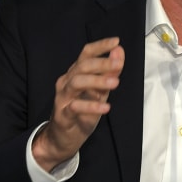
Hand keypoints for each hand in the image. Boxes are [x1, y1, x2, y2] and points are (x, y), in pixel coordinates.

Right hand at [32, 37, 123, 171]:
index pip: (85, 54)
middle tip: (119, 64)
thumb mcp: (99, 93)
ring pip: (77, 82)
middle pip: (82, 66)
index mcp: (75, 73)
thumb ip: (109, 74)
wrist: (61, 138)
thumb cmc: (81, 113)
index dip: (100, 46)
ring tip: (115, 83)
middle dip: (102, 63)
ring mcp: (63, 98)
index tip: (116, 42)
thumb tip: (119, 52)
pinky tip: (105, 108)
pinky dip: (91, 106)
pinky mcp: (62, 115)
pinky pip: (75, 107)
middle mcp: (66, 82)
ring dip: (97, 81)